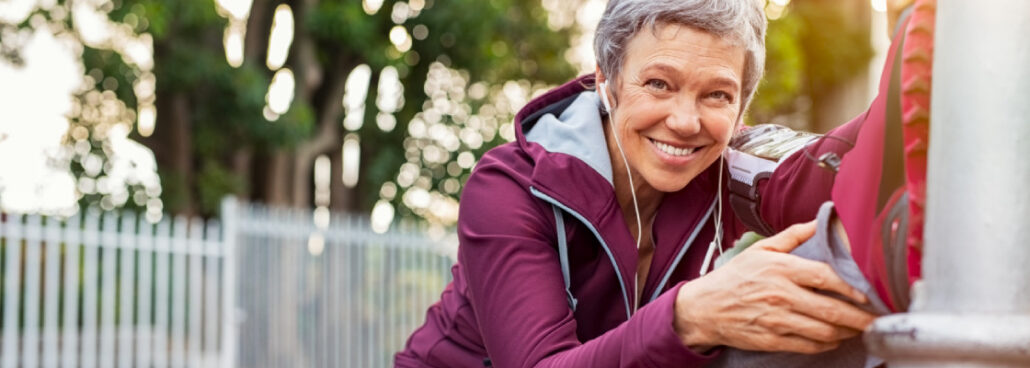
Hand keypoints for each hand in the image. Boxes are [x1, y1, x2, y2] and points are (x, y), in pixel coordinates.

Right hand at [673, 221, 876, 353]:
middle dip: (860, 317)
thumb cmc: (733, 278)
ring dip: (847, 332)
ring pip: (824, 331)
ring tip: (858, 328)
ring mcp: (776, 320)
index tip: (868, 294)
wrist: (703, 308)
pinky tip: (834, 338)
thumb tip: (820, 221)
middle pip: (831, 309)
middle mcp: (780, 295)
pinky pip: (809, 346)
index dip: (852, 287)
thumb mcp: (760, 249)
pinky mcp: (772, 340)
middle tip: (876, 319)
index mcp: (780, 269)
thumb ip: (793, 236)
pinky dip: (827, 344)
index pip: (825, 277)